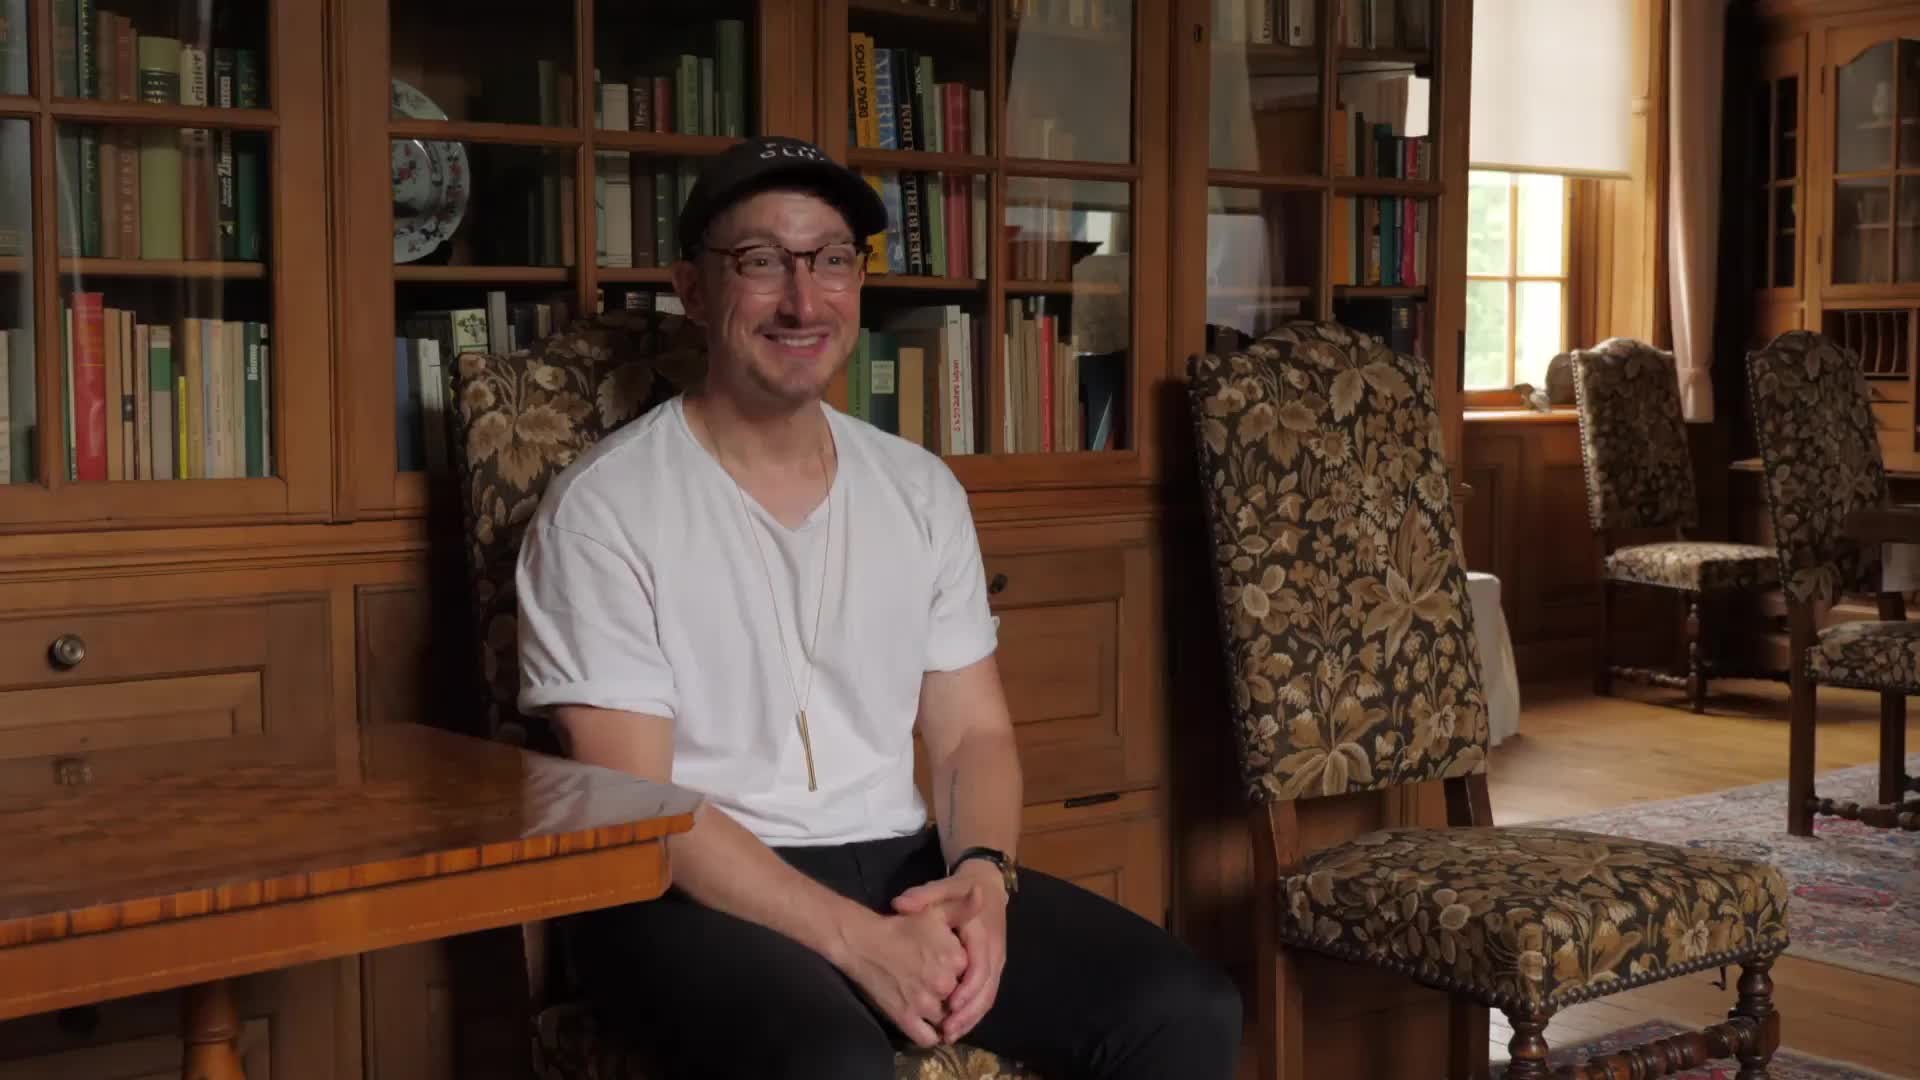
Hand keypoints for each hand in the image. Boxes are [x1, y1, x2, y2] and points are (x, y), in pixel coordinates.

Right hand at [835, 894, 978, 1047]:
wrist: (862, 942)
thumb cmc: (901, 926)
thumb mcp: (935, 911)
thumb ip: (963, 908)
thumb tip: (983, 894)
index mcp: (956, 958)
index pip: (971, 975)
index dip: (960, 973)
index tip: (948, 966)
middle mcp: (944, 983)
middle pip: (958, 998)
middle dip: (951, 994)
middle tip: (935, 984)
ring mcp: (924, 1003)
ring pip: (944, 1018)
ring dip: (940, 1015)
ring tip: (928, 1000)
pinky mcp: (905, 1019)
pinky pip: (927, 1038)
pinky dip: (929, 1034)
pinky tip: (924, 1022)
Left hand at [892, 862, 1008, 1043]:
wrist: (986, 885)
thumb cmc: (959, 889)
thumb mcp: (943, 888)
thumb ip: (923, 896)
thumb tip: (900, 905)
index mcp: (984, 935)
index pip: (980, 968)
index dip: (967, 989)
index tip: (949, 1005)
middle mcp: (994, 953)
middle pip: (986, 990)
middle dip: (968, 1013)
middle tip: (947, 1031)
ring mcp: (996, 963)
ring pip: (987, 997)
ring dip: (970, 1018)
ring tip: (949, 1035)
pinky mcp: (991, 970)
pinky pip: (985, 996)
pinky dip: (972, 1012)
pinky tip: (956, 1025)